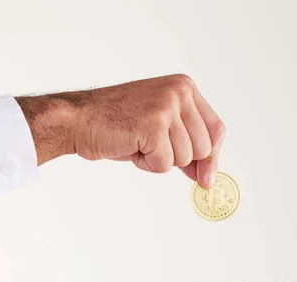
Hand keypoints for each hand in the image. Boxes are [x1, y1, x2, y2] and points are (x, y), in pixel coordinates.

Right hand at [16, 74, 224, 187]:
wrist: (80, 120)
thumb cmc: (117, 125)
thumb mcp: (160, 130)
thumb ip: (187, 145)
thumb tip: (207, 176)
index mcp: (185, 87)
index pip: (216, 129)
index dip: (212, 158)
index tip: (207, 179)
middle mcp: (180, 92)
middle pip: (203, 149)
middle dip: (179, 160)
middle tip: (152, 148)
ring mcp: (167, 106)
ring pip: (184, 159)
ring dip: (159, 161)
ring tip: (138, 143)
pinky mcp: (154, 124)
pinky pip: (164, 164)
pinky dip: (146, 165)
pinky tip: (131, 147)